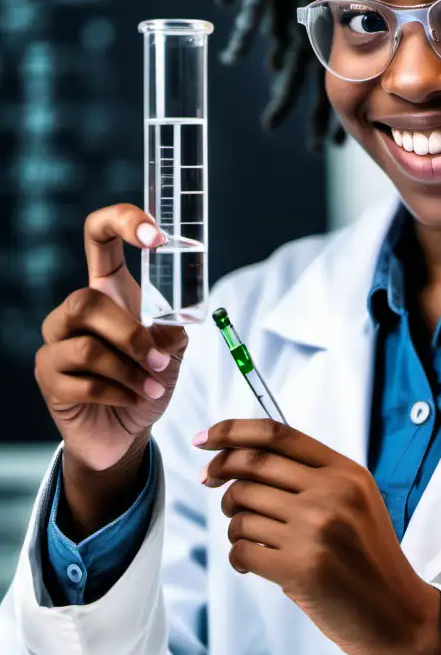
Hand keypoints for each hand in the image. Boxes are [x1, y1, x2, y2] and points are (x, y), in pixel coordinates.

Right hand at [34, 204, 189, 474]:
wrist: (126, 432)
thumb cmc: (147, 381)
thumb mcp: (172, 350)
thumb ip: (173, 327)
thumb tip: (176, 317)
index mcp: (107, 289)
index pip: (100, 236)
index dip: (122, 222)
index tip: (155, 236)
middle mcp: (75, 311)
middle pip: (85, 301)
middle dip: (129, 334)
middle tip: (161, 358)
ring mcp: (57, 345)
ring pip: (86, 346)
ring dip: (129, 369)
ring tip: (152, 385)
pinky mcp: (50, 379)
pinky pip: (82, 382)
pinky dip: (118, 393)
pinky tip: (133, 399)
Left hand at [194, 419, 440, 654]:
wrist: (397, 613)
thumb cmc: (369, 558)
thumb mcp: (356, 501)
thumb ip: (313, 476)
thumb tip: (241, 459)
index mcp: (346, 472)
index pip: (277, 434)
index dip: (232, 431)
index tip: (205, 438)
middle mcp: (331, 494)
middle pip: (250, 466)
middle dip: (219, 473)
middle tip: (211, 483)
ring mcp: (315, 530)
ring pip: (240, 510)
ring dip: (234, 523)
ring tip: (251, 536)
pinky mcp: (299, 568)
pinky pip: (241, 550)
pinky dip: (238, 556)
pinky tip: (253, 563)